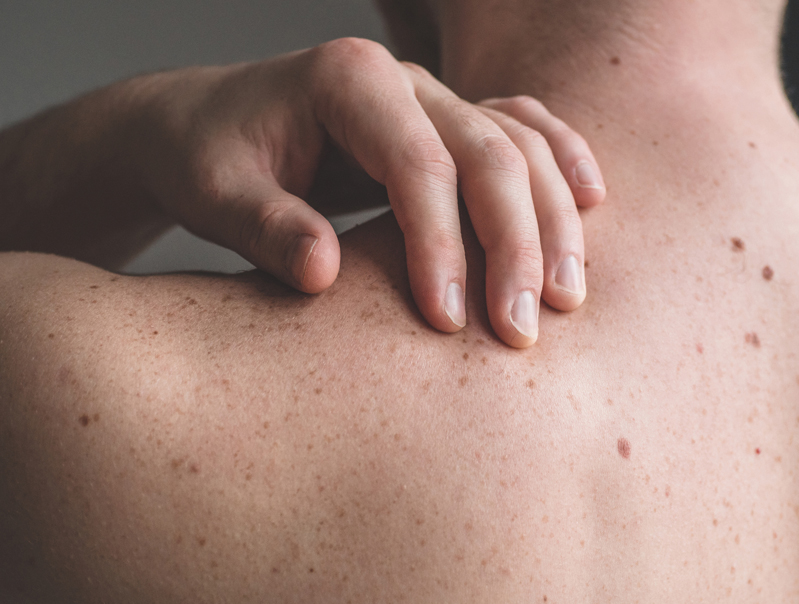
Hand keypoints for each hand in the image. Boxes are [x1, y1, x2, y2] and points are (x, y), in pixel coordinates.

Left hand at [132, 38, 604, 346]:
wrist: (205, 127)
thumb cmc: (206, 160)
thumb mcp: (212, 193)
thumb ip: (265, 227)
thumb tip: (324, 272)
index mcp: (348, 80)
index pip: (418, 164)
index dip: (440, 244)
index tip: (446, 321)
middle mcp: (404, 81)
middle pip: (488, 153)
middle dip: (514, 245)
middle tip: (522, 329)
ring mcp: (434, 97)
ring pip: (520, 145)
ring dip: (552, 221)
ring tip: (566, 298)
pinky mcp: (447, 123)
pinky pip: (523, 130)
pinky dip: (561, 164)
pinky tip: (593, 202)